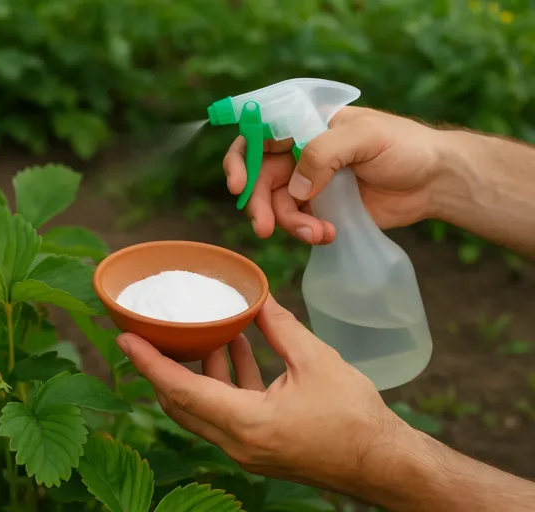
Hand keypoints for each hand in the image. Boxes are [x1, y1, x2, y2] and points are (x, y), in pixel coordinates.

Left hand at [115, 295, 412, 490]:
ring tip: (202, 331)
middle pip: (182, 403)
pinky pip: (227, 413)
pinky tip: (235, 349)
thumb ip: (280, 328)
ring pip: (203, 409)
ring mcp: (246, 449)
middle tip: (150, 334)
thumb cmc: (354, 416)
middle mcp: (237, 443)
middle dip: (161, 367)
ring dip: (198, 371)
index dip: (150, 362)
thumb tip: (258, 298)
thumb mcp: (316, 361)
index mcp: (247, 424)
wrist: (381, 463)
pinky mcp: (258, 448)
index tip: (124, 338)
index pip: (183, 390)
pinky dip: (224, 382)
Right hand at [223, 107, 445, 243]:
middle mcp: (299, 152)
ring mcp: (308, 182)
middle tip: (264, 228)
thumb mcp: (365, 137)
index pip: (258, 135)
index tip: (238, 186)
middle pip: (259, 177)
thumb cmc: (405, 146)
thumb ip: (324, 153)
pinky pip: (296, 222)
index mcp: (305, 124)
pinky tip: (328, 235)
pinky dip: (305, 232)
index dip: (241, 160)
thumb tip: (295, 189)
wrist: (434, 182)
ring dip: (289, 223)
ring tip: (318, 235)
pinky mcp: (319, 208)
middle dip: (258, 204)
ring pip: (275, 205)